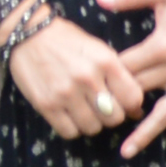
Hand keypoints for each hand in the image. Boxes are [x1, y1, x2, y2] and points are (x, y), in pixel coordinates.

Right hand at [3, 14, 147, 142]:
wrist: (29, 34)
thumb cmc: (68, 41)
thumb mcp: (99, 49)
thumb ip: (119, 76)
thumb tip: (136, 109)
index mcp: (105, 62)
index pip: (133, 98)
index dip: (132, 105)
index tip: (124, 103)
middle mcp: (87, 79)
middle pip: (114, 118)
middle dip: (112, 115)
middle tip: (103, 107)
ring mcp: (65, 94)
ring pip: (93, 128)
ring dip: (92, 122)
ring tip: (85, 109)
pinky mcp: (46, 105)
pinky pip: (69, 132)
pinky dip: (73, 127)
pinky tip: (70, 114)